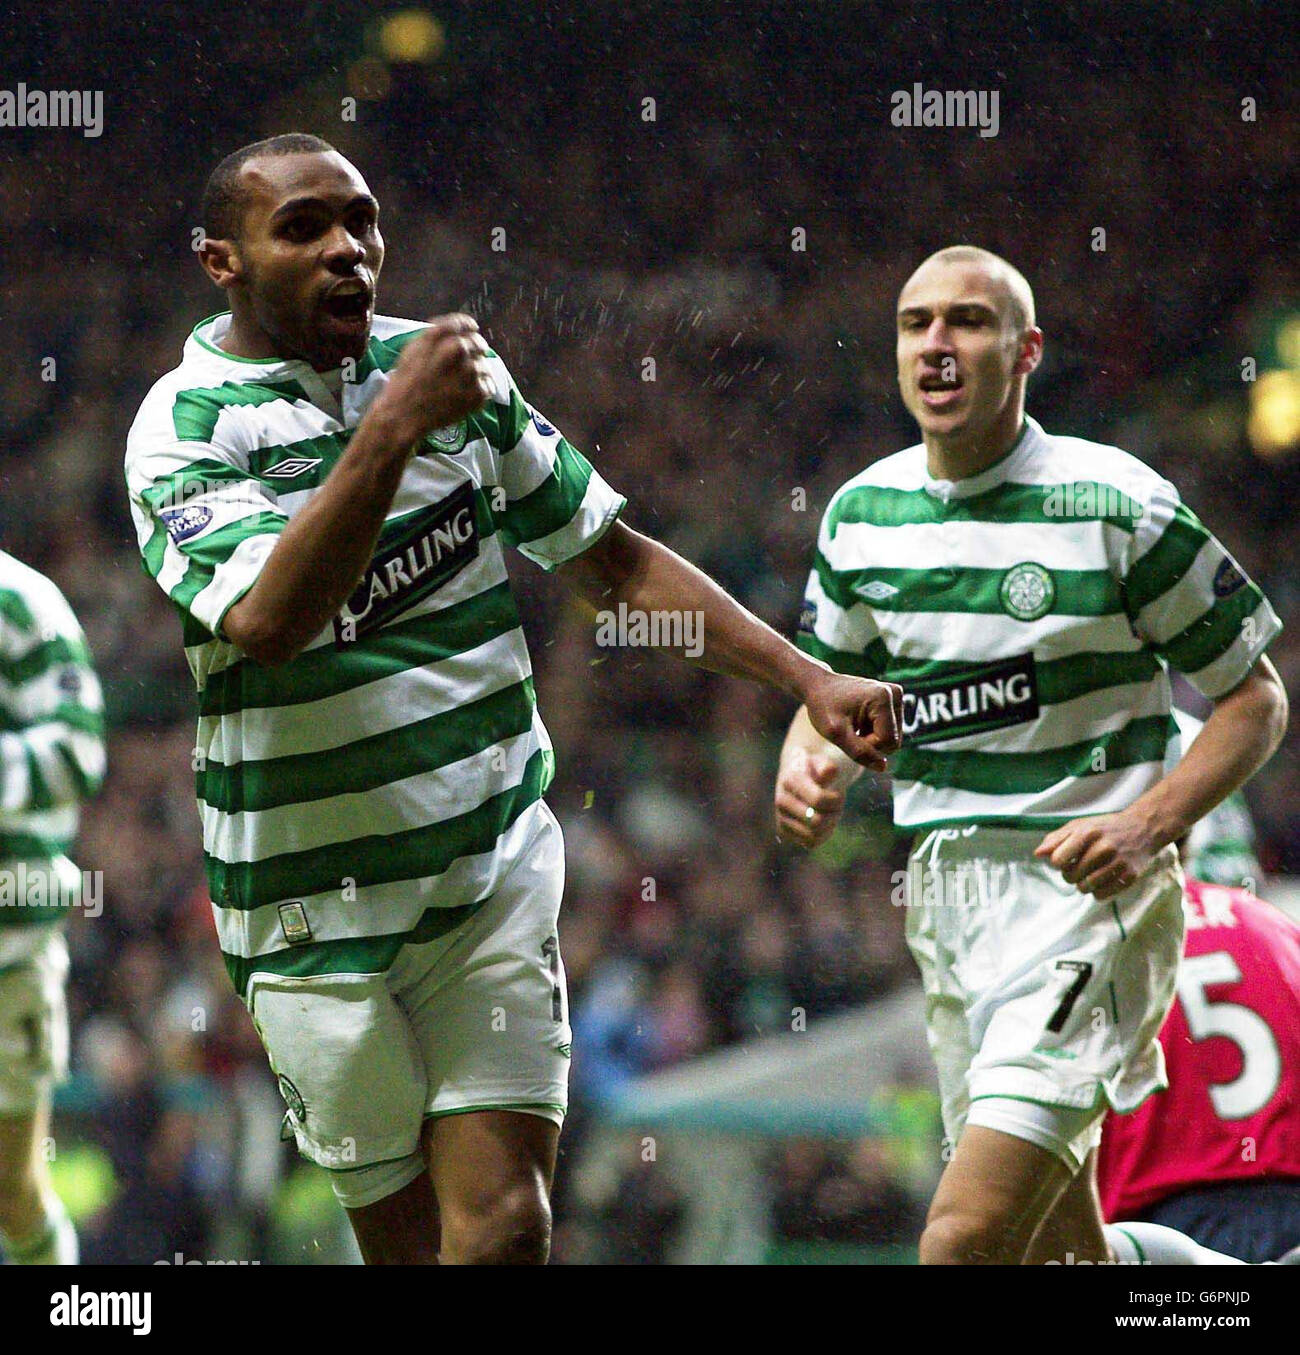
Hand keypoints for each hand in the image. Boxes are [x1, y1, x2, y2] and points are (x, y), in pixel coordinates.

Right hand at [372, 314, 492, 447]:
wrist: (404, 415)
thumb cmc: (406, 383)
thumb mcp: (413, 349)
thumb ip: (436, 334)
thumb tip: (457, 328)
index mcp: (440, 337)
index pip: (462, 323)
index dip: (468, 326)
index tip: (471, 329)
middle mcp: (456, 350)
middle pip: (477, 342)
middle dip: (476, 347)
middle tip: (468, 359)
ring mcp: (469, 373)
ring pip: (484, 365)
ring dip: (476, 371)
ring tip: (458, 384)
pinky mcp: (477, 394)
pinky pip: (488, 385)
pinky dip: (480, 389)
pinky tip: (463, 395)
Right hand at [775, 746, 846, 845]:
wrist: (798, 778)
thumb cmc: (816, 770)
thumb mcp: (823, 762)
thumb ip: (828, 767)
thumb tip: (829, 772)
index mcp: (790, 780)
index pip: (818, 800)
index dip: (835, 800)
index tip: (838, 793)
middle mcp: (781, 801)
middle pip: (817, 822)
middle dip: (833, 814)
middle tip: (835, 804)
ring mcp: (780, 817)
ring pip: (815, 835)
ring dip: (829, 825)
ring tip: (829, 812)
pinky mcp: (783, 832)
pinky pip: (811, 843)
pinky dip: (822, 835)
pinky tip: (823, 822)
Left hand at [802, 671, 903, 772]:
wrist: (818, 686)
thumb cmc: (823, 706)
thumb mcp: (835, 733)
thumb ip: (858, 752)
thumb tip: (883, 767)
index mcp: (883, 698)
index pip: (887, 742)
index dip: (867, 746)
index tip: (848, 734)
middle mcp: (894, 694)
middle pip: (893, 741)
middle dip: (870, 743)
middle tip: (849, 731)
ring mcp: (895, 696)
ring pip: (892, 738)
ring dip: (871, 738)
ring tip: (853, 725)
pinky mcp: (893, 701)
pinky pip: (889, 731)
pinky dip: (873, 732)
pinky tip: (859, 721)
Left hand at [1034, 810, 1162, 899]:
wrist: (1142, 829)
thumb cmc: (1104, 829)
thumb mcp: (1079, 826)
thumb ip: (1056, 839)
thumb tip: (1038, 854)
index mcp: (1087, 833)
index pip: (1058, 860)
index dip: (1059, 862)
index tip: (1065, 859)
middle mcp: (1103, 847)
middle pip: (1070, 876)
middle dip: (1070, 874)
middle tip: (1079, 867)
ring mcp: (1119, 862)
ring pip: (1085, 888)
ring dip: (1083, 884)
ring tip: (1090, 874)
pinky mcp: (1130, 876)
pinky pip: (1102, 896)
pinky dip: (1098, 891)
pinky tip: (1102, 879)